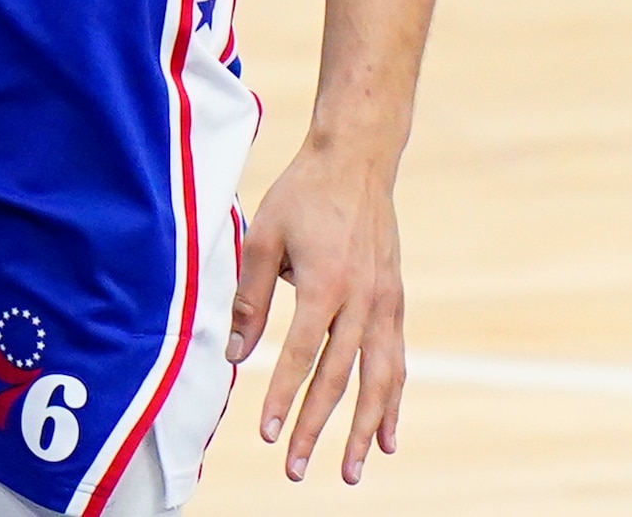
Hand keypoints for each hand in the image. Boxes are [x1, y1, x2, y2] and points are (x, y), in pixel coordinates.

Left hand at [229, 140, 406, 483]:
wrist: (357, 160)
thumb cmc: (304, 194)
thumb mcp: (265, 236)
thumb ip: (251, 296)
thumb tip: (235, 356)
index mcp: (326, 283)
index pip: (301, 355)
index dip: (282, 397)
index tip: (267, 434)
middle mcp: (362, 299)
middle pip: (339, 377)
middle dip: (315, 428)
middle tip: (294, 469)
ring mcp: (385, 303)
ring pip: (378, 379)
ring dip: (363, 428)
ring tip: (351, 471)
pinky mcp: (395, 302)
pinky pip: (396, 361)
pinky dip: (392, 402)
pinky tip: (387, 436)